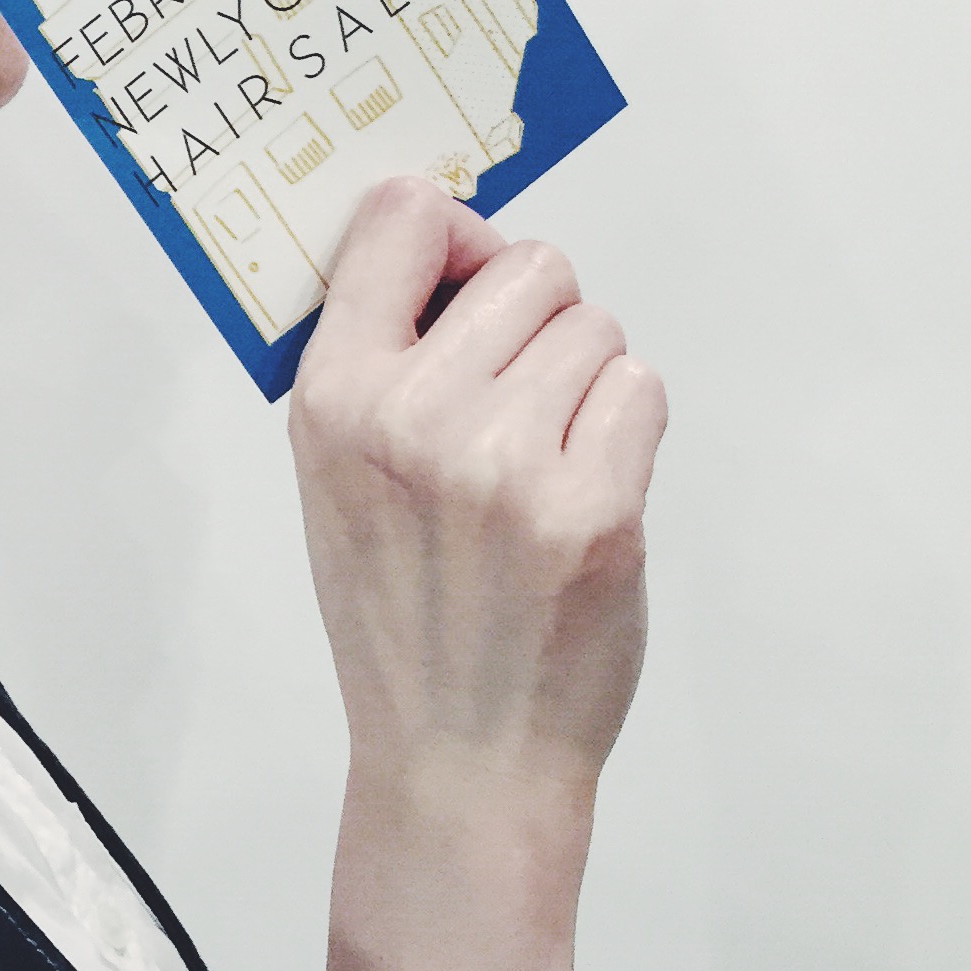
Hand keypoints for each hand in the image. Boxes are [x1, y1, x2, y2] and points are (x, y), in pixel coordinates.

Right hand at [287, 176, 668, 970]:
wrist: (456, 752)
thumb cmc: (397, 605)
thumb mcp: (332, 471)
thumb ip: (374, 356)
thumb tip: (448, 235)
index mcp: (331, 395)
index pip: (400, 217)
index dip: (451, 231)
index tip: (463, 277)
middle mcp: (411, 414)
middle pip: (528, 266)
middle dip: (536, 318)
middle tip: (515, 396)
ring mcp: (505, 460)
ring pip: (593, 327)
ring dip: (585, 376)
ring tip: (546, 454)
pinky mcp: (595, 507)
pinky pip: (640, 387)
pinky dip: (626, 425)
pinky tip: (587, 483)